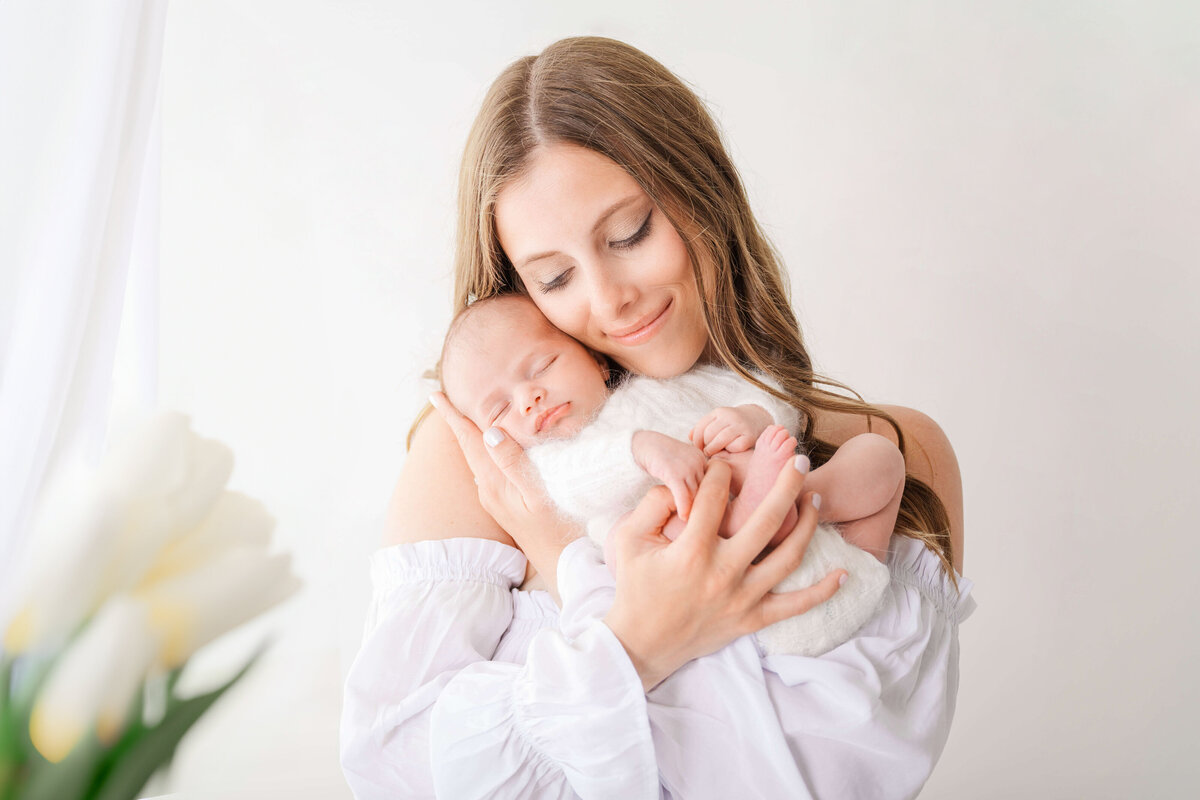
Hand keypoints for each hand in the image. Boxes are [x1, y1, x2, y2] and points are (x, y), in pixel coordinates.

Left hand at [429, 392, 579, 594]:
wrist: (562, 566)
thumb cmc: (557, 530)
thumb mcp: (537, 495)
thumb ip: (514, 463)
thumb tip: (489, 432)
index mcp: (493, 483)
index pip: (469, 441)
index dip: (453, 417)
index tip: (435, 394)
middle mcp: (488, 490)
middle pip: (469, 447)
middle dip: (458, 422)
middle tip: (445, 399)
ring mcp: (495, 499)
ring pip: (479, 458)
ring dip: (471, 436)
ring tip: (465, 416)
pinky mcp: (504, 505)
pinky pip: (490, 469)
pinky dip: (487, 451)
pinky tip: (494, 448)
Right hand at [603, 458, 845, 690]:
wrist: (642, 644)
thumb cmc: (634, 589)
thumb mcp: (628, 540)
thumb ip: (652, 505)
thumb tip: (681, 484)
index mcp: (690, 551)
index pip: (713, 498)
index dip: (718, 474)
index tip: (722, 466)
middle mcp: (722, 572)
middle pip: (766, 519)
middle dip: (786, 483)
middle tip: (798, 460)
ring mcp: (742, 598)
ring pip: (788, 556)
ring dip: (807, 524)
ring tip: (814, 499)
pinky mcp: (752, 620)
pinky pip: (796, 605)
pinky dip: (822, 590)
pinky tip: (843, 573)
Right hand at [631, 430, 706, 518]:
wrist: (643, 444)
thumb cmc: (660, 457)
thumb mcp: (680, 464)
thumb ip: (691, 476)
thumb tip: (697, 498)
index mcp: (702, 458)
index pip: (711, 483)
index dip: (707, 499)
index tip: (704, 513)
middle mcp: (698, 461)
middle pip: (704, 489)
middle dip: (702, 505)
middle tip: (700, 522)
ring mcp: (687, 466)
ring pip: (695, 493)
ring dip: (694, 509)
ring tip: (692, 524)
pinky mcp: (674, 472)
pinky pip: (682, 494)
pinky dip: (684, 507)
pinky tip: (683, 517)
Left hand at [689, 404, 772, 455]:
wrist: (757, 418)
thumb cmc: (732, 423)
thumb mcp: (717, 421)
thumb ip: (703, 427)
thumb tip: (689, 437)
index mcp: (719, 412)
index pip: (701, 427)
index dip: (696, 440)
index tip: (697, 447)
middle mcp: (729, 416)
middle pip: (709, 434)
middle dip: (705, 445)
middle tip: (707, 451)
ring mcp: (740, 426)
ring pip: (719, 441)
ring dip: (714, 450)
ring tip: (713, 453)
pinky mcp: (749, 436)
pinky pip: (734, 447)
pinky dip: (730, 451)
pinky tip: (730, 450)